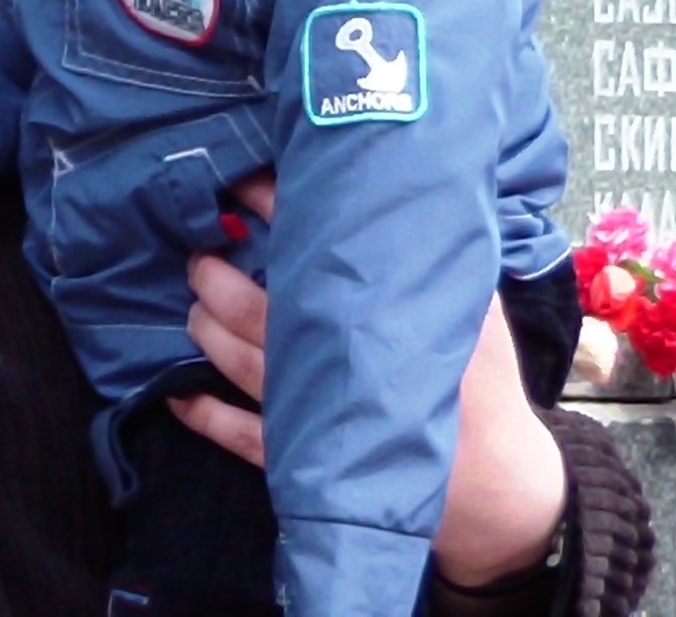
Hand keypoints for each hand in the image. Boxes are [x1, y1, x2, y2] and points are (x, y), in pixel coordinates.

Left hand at [167, 174, 564, 586]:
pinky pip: (241, 437)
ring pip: (240, 364)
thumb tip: (403, 195)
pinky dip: (205, 415)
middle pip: (257, 313)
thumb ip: (438, 263)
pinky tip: (178, 393)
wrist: (498, 489)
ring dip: (207, 330)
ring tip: (194, 303)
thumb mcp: (478, 317)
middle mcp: (343, 368)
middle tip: (201, 252)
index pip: (315, 256)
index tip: (245, 184)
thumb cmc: (488, 394)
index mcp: (388, 324)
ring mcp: (318, 419)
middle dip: (218, 276)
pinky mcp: (305, 464)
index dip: (274, 213)